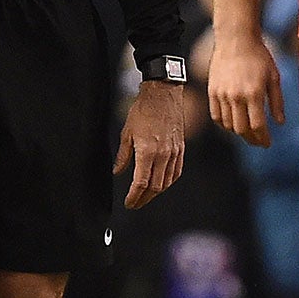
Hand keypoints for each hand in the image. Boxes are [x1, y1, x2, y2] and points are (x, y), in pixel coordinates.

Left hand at [115, 79, 185, 207]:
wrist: (163, 94)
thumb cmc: (143, 110)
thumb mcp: (127, 132)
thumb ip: (123, 155)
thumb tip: (118, 171)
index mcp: (147, 152)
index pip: (141, 183)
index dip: (134, 196)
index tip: (129, 202)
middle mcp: (163, 155)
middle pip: (155, 187)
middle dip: (144, 199)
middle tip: (135, 203)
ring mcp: (174, 152)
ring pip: (167, 182)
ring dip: (156, 192)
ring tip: (146, 196)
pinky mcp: (181, 148)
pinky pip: (176, 172)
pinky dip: (169, 181)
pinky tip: (162, 183)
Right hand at [207, 29, 284, 146]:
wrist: (236, 38)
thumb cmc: (259, 56)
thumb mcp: (274, 77)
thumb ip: (277, 101)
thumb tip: (279, 123)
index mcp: (254, 93)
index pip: (258, 126)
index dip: (263, 138)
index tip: (268, 143)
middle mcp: (236, 96)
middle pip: (242, 130)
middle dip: (252, 140)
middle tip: (259, 142)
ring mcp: (222, 94)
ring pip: (228, 125)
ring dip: (239, 132)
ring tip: (248, 132)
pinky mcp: (212, 91)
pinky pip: (216, 116)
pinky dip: (225, 124)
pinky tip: (233, 123)